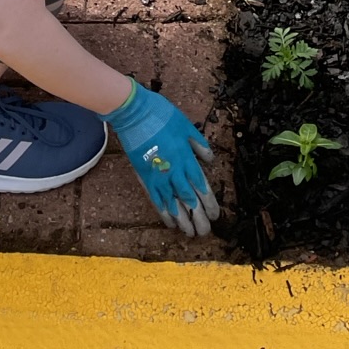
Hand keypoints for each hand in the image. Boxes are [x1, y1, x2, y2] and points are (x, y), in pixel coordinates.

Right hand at [103, 81, 217, 236]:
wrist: (134, 113)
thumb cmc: (161, 115)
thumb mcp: (186, 125)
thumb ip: (199, 144)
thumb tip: (210, 160)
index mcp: (186, 159)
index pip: (201, 187)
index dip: (209, 203)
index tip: (215, 216)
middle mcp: (174, 172)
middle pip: (190, 201)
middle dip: (199, 218)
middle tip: (205, 232)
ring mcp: (158, 177)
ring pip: (174, 205)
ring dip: (183, 221)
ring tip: (190, 234)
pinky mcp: (144, 178)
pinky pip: (156, 201)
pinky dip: (164, 213)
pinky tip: (170, 223)